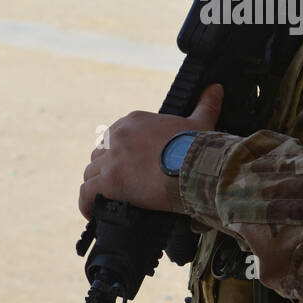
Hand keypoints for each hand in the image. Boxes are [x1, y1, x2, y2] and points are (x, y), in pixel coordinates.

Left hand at [80, 84, 223, 216]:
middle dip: (107, 170)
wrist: (194, 166)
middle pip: (100, 155)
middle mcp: (117, 137)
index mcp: (134, 121)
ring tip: (108, 201)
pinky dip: (86, 204)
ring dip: (98, 187)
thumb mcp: (201, 122)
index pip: (115, 137)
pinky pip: (86, 193)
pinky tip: (92, 213)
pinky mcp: (109, 181)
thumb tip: (216, 88)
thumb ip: (206, 104)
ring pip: (91, 173)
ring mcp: (111, 159)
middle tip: (120, 186)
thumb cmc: (196, 145)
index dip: (120, 155)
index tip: (129, 167)